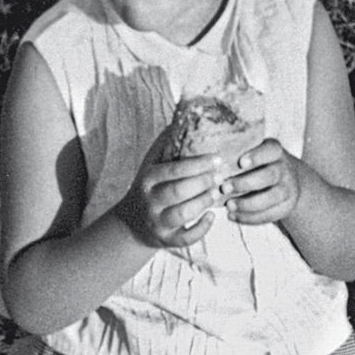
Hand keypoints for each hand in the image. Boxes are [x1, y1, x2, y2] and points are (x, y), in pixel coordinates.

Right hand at [118, 126, 223, 247]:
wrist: (132, 223)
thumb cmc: (150, 186)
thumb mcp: (151, 164)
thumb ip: (166, 143)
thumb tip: (185, 114)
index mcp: (147, 179)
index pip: (173, 169)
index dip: (197, 164)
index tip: (218, 157)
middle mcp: (150, 201)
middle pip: (178, 191)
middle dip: (203, 182)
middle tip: (222, 175)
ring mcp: (158, 222)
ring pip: (183, 214)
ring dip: (204, 202)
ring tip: (218, 192)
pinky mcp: (166, 240)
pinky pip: (185, 238)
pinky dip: (201, 229)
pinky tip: (212, 216)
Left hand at [220, 138, 303, 224]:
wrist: (286, 181)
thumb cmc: (259, 165)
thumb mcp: (253, 154)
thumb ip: (236, 157)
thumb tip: (211, 165)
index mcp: (274, 151)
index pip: (270, 150)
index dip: (256, 156)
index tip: (240, 163)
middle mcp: (284, 168)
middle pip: (269, 175)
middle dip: (246, 183)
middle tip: (224, 188)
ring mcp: (288, 188)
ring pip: (271, 197)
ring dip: (248, 204)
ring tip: (228, 206)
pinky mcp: (286, 206)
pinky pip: (270, 214)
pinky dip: (250, 218)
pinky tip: (233, 216)